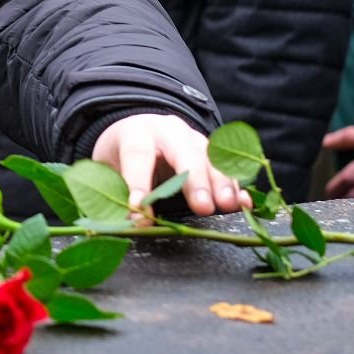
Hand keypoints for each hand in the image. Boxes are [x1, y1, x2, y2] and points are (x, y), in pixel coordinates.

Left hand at [93, 113, 247, 217]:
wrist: (139, 133)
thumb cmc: (121, 157)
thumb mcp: (108, 171)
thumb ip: (116, 193)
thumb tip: (134, 222)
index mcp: (135, 132)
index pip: (137, 154)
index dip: (138, 182)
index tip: (139, 208)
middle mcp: (168, 131)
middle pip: (184, 152)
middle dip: (194, 180)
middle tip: (202, 207)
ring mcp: (194, 139)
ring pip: (212, 158)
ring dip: (222, 183)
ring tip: (228, 205)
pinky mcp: (212, 152)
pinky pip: (228, 168)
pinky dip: (237, 185)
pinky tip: (245, 202)